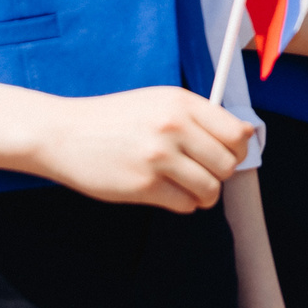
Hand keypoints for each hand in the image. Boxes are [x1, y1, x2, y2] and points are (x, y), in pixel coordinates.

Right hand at [29, 86, 250, 211]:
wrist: (63, 134)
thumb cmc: (115, 119)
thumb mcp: (159, 102)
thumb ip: (198, 116)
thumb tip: (244, 135)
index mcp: (181, 102)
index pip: (236, 132)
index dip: (238, 149)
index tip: (227, 155)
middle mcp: (173, 126)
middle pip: (228, 164)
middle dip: (220, 173)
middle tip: (203, 172)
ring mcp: (158, 157)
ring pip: (211, 189)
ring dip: (204, 194)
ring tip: (189, 187)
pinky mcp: (143, 186)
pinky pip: (185, 204)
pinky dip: (184, 204)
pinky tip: (169, 193)